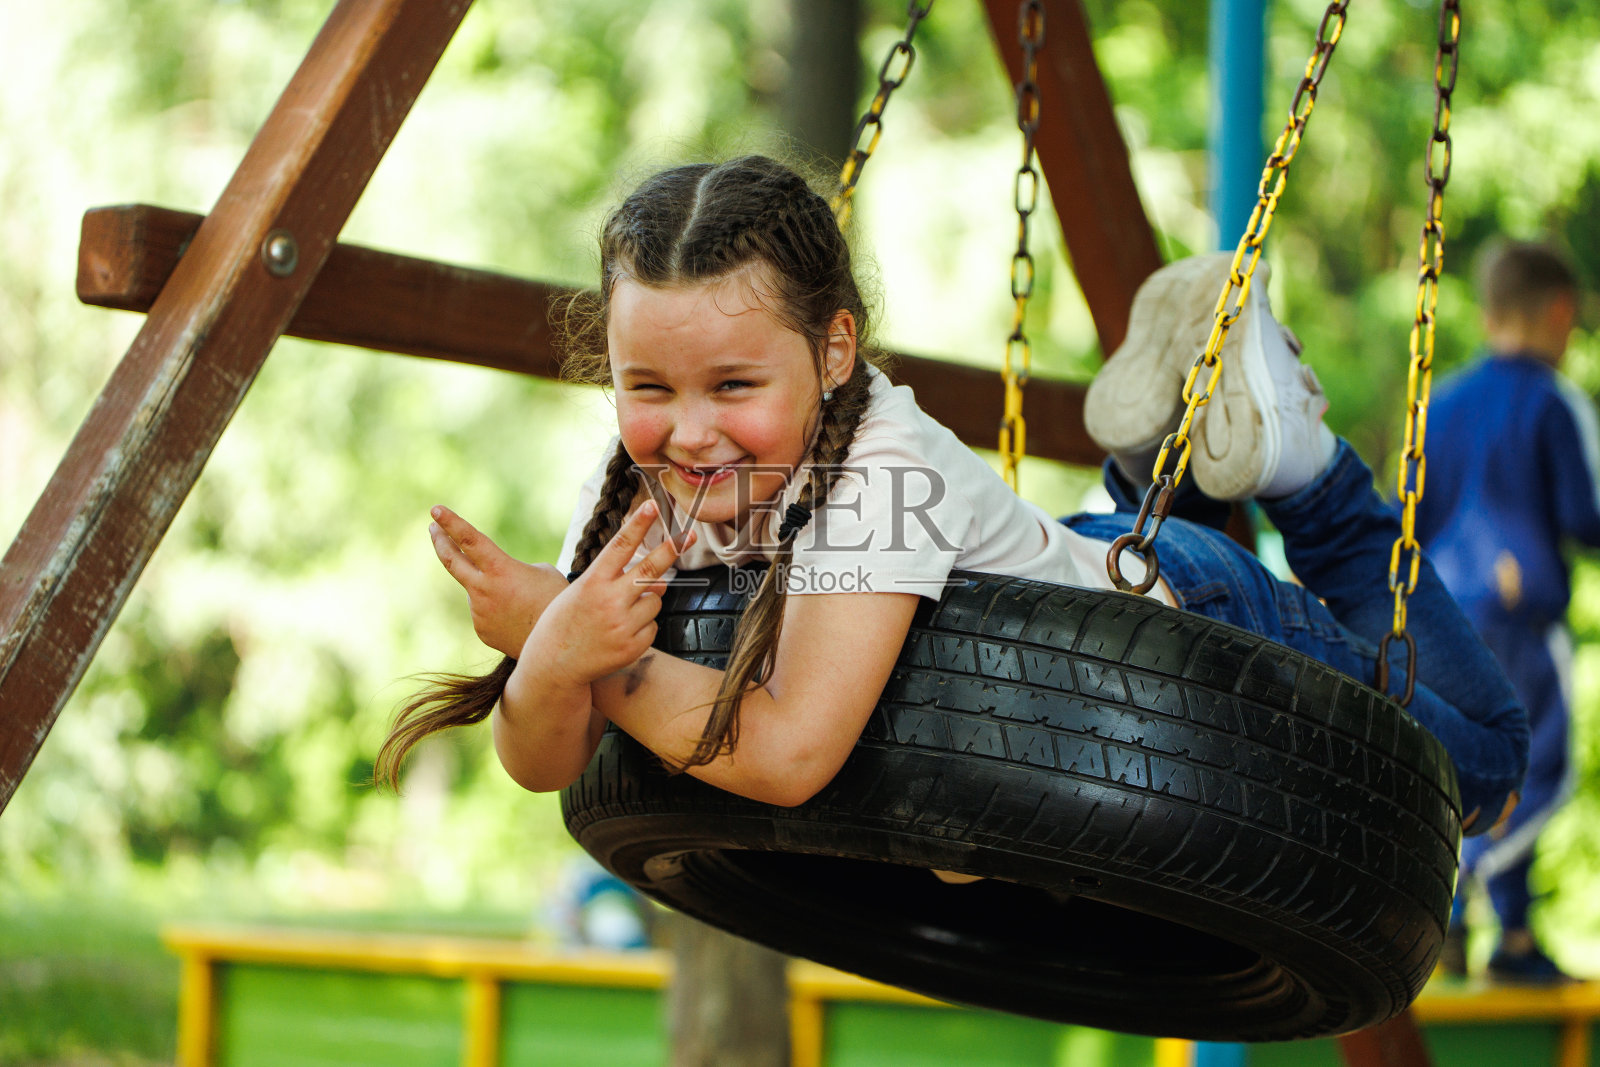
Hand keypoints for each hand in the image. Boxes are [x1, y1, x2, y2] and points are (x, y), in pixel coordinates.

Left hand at [429, 506, 567, 657]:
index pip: (469, 540)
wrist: (559, 644)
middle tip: (432, 528)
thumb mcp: (542, 571)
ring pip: (478, 590)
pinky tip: (519, 618)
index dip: (451, 522)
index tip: (436, 510)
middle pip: (451, 561)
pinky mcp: (481, 630)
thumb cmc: (557, 601)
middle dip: (440, 541)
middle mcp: (483, 589)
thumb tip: (493, 580)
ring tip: (523, 600)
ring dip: (493, 589)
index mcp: (500, 569)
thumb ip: (511, 569)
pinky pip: (485, 612)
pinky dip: (499, 610)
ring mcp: (479, 612)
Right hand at [526, 501, 693, 687]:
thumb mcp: (581, 593)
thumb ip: (618, 582)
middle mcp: (608, 602)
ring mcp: (622, 626)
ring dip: (646, 601)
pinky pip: (652, 626)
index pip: (620, 547)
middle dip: (672, 549)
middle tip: (690, 534)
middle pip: (650, 570)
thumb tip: (662, 583)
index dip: (638, 524)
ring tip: (619, 615)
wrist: (553, 666)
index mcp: (591, 583)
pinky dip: (642, 627)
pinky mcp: (632, 648)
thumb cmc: (565, 622)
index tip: (652, 506)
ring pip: (655, 601)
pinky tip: (619, 634)